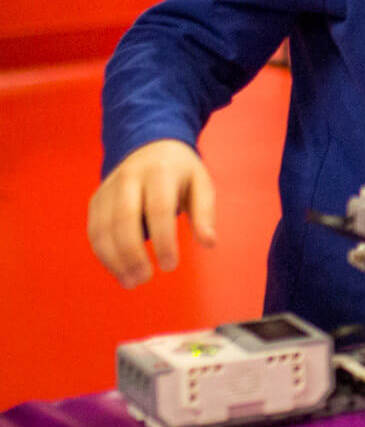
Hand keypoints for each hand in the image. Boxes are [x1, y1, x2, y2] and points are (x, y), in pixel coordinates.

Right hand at [87, 139, 217, 287]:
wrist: (150, 145)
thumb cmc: (180, 172)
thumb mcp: (201, 183)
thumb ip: (204, 213)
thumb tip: (209, 243)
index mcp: (160, 172)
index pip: (158, 209)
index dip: (163, 240)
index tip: (170, 265)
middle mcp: (129, 178)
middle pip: (123, 219)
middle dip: (132, 253)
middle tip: (145, 278)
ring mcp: (108, 188)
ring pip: (103, 228)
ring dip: (114, 259)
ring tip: (131, 282)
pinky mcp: (96, 200)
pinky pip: (94, 231)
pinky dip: (103, 254)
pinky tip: (118, 271)